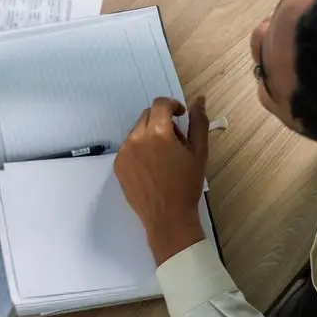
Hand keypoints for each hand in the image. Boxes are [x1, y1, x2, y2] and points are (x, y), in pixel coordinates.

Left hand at [116, 96, 209, 265]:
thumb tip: (199, 99)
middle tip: (175, 141)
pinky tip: (151, 167)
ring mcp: (124, 152)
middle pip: (147, 115)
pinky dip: (140, 148)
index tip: (180, 116)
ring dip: (150, 134)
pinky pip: (129, 147)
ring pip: (137, 130)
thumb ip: (199, 122)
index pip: (160, 104)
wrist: (168, 217)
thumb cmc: (187, 185)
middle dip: (162, 120)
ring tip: (163, 156)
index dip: (173, 105)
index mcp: (157, 133)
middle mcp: (136, 138)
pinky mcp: (118, 165)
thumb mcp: (199, 152)